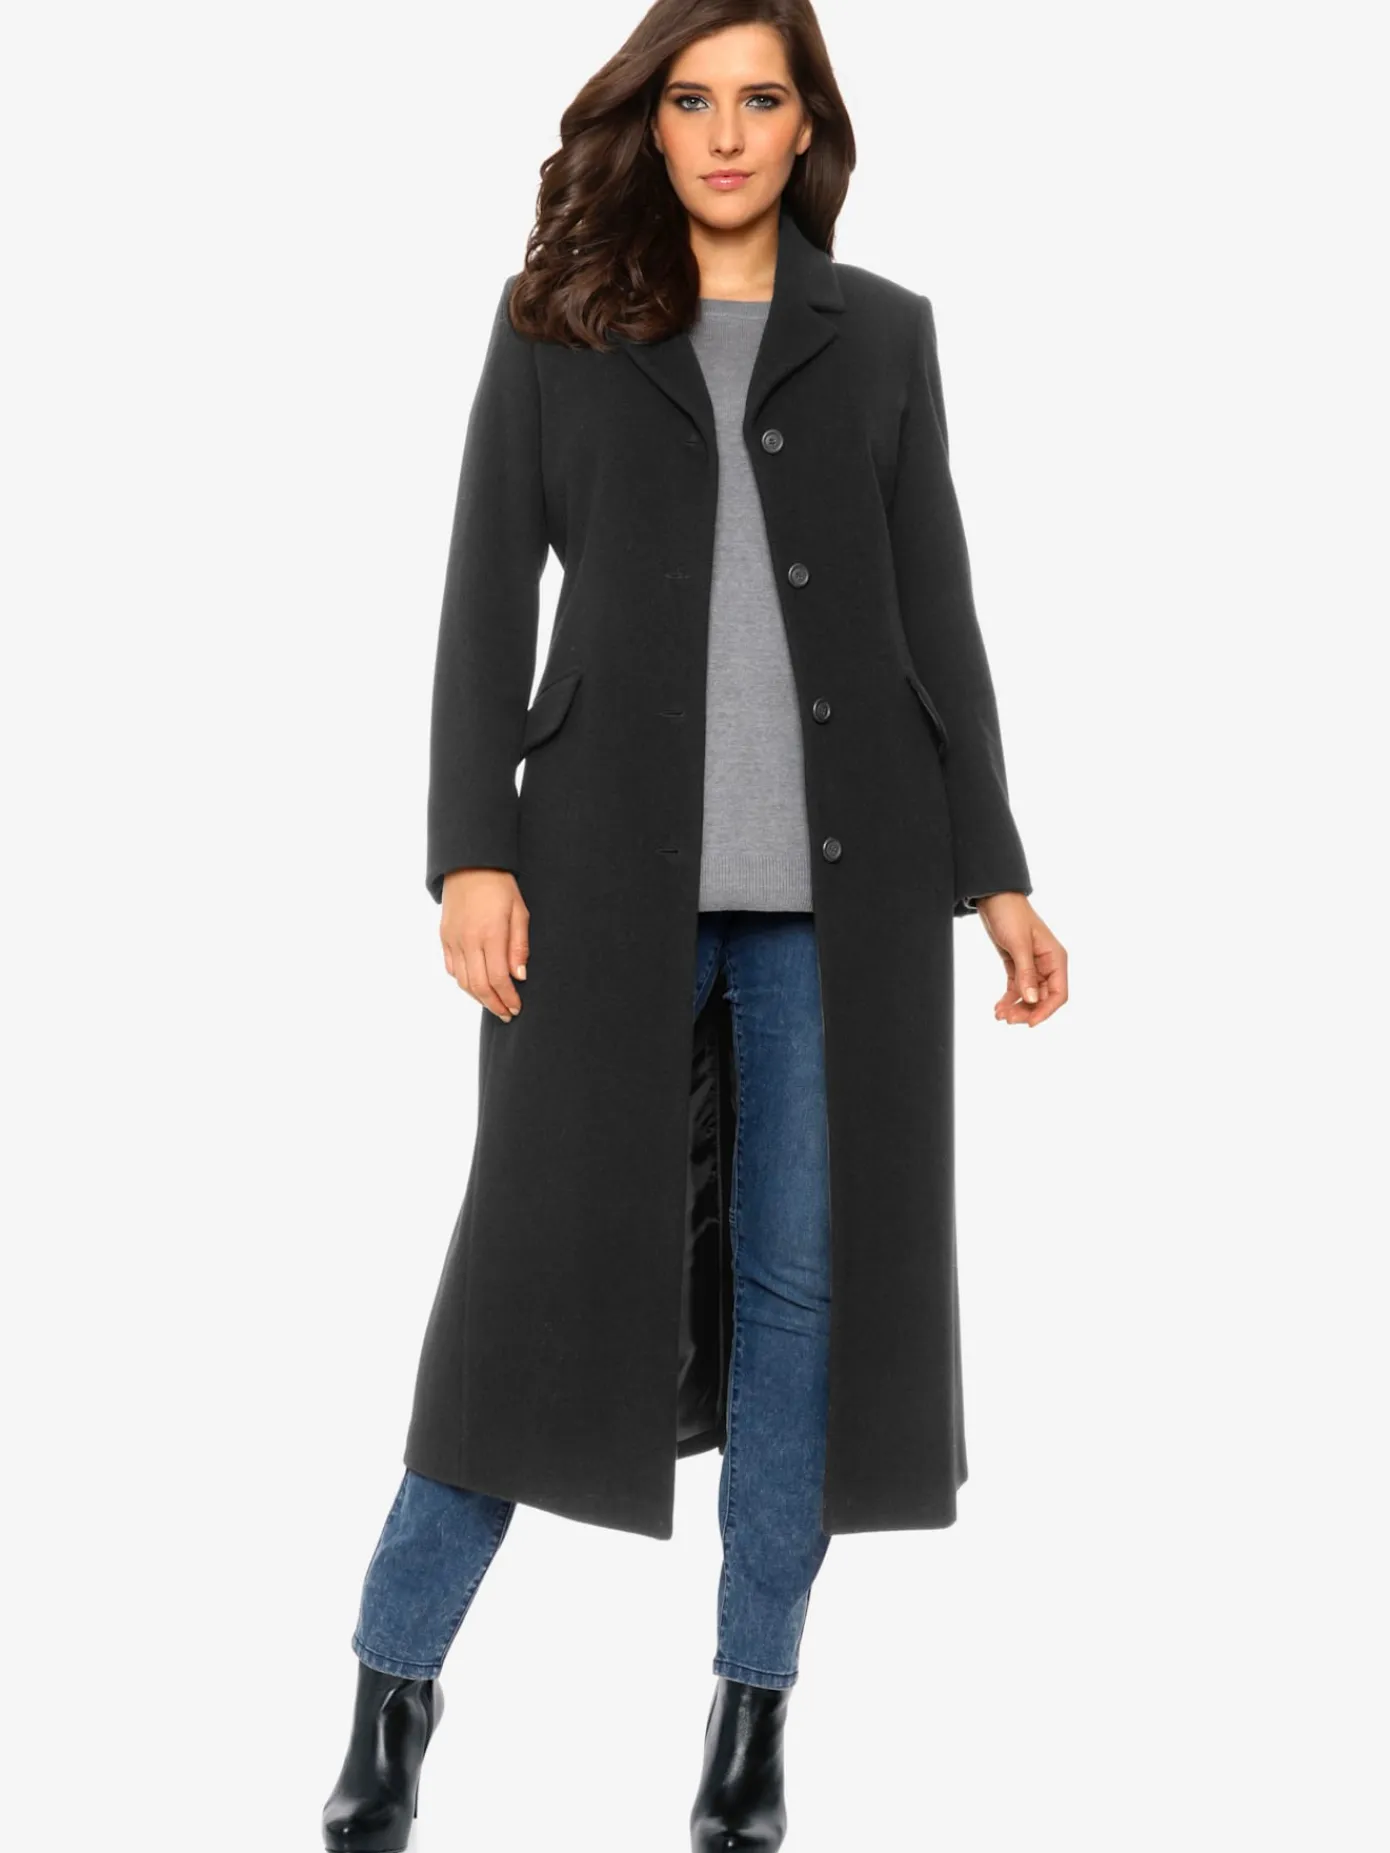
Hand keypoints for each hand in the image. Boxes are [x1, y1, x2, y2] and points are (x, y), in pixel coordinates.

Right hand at [439, 869, 528, 1020]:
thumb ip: (519, 946)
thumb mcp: (519, 911)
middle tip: (506, 1014)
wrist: (469, 864)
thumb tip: (520, 976)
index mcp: (490, 934)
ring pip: (463, 981)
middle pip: (478, 986)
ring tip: (493, 1004)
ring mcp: (453, 940)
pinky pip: (452, 968)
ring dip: (478, 998)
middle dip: (494, 1005)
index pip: (497, 978)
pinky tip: (476, 985)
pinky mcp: (444, 937)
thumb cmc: (500, 886)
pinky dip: (464, 982)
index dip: (507, 998)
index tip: (516, 1008)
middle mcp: (468, 940)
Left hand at [976, 893, 1067, 1027]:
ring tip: (1000, 1015)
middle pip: (1043, 998)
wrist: (994, 898)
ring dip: (1016, 1007)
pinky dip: (1009, 999)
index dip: (1046, 1010)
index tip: (1030, 1023)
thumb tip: (1032, 999)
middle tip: (1007, 1019)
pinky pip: (1017, 989)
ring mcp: (1032, 966)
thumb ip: (1025, 972)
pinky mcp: (1017, 966)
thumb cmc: (1011, 914)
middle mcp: (1047, 965)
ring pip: (1029, 996)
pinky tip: (998, 1008)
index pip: (1059, 993)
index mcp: (1055, 958)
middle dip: (1027, 1011)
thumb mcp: (1018, 944)